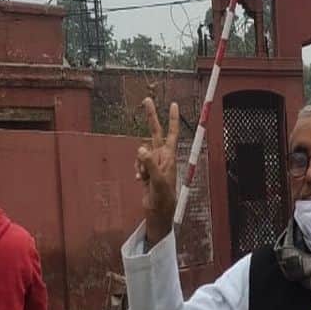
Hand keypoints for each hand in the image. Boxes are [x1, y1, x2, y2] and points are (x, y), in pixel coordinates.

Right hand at [136, 98, 179, 244]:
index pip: (172, 134)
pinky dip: (137, 170)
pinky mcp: (146, 168)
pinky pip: (137, 162)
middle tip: (146, 99)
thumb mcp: (158, 181)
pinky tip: (140, 180)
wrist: (158, 210)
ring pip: (141, 152)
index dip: (172, 119)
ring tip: (145, 178)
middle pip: (155, 132)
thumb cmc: (163, 196)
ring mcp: (154, 161)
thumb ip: (150, 164)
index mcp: (170, 156)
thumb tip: (142, 148)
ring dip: (139, 163)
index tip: (173, 104)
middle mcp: (163, 156)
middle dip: (151, 117)